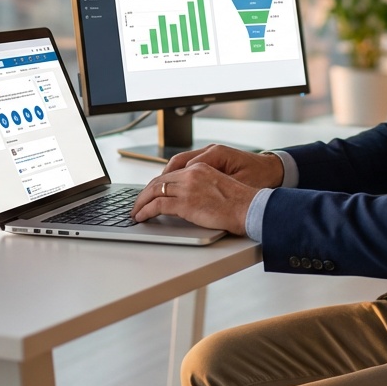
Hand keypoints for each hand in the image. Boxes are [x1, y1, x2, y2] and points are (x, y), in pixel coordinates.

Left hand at [130, 163, 258, 235]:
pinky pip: (157, 205)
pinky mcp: (185, 203)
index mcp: (200, 168)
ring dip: (141, 203)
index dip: (156, 185)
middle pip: (158, 181)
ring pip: (154, 192)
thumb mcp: (219, 187)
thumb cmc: (240, 203)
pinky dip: (145, 211)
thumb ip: (201, 188)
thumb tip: (190, 200)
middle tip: (137, 204)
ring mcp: (187, 188)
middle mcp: (191, 174)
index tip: (149, 194)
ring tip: (136, 213)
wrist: (250, 208)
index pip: (170, 174)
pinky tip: (141, 217)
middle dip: (144, 193)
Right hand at [162, 144, 285, 188]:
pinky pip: (187, 166)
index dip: (166, 184)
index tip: (154, 197)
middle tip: (146, 197)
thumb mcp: (239, 186)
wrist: (274, 170)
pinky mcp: (211, 161)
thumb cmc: (260, 178)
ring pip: (179, 164)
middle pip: (176, 163)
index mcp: (215, 155)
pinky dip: (176, 177)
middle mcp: (210, 151)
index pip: (182, 166)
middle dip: (159, 181)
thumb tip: (195, 197)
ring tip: (153, 194)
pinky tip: (170, 189)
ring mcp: (209, 154)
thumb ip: (217, 190)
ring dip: (165, 178)